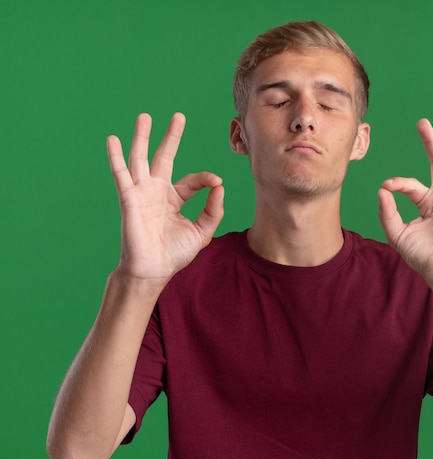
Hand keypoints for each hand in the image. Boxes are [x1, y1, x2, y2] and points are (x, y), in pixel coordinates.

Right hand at [107, 113, 224, 282]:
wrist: (153, 270)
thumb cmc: (174, 254)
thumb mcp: (202, 232)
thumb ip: (213, 210)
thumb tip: (220, 186)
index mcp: (174, 199)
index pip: (192, 180)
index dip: (206, 178)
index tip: (216, 181)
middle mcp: (157, 192)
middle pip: (164, 157)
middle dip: (171, 137)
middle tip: (178, 115)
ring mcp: (141, 193)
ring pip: (141, 159)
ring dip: (142, 137)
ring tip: (145, 116)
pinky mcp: (129, 198)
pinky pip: (121, 173)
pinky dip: (116, 156)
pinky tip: (112, 139)